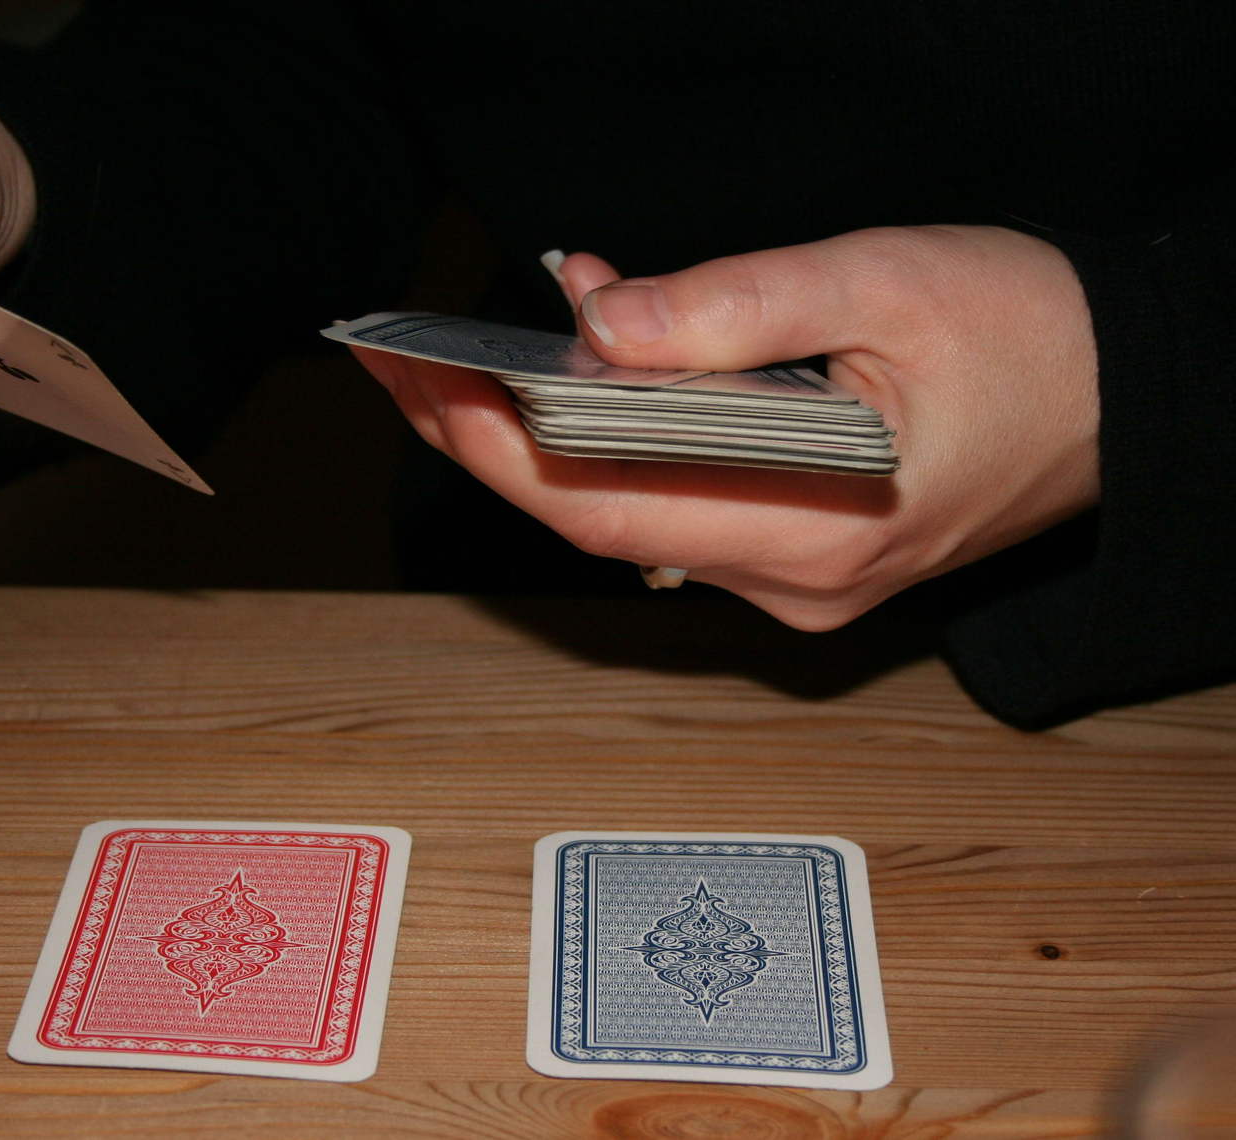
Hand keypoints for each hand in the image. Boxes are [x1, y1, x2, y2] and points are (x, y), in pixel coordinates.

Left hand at [356, 225, 1099, 628]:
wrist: (1127, 396)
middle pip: (597, 520)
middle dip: (488, 441)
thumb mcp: (882, 284)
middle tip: (404, 364)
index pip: (605, 507)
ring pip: (632, 512)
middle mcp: (793, 581)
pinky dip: (619, 440)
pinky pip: (677, 504)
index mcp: (818, 529)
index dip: (495, 447)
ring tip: (479, 347)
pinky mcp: (796, 557)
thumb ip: (730, 308)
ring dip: (553, 432)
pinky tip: (594, 365)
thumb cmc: (1031, 337)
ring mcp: (793, 581)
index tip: (418, 378)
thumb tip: (595, 323)